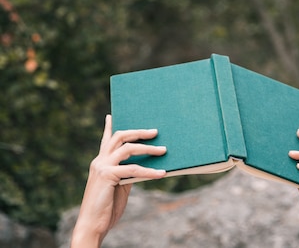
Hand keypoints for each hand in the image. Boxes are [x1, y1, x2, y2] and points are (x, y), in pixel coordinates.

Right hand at [71, 115, 166, 247]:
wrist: (92, 226)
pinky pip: (133, 169)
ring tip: (163, 150)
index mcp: (100, 162)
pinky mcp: (107, 175)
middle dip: (139, 132)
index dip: (109, 127)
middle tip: (155, 132)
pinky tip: (161, 173)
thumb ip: (126, 173)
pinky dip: (149, 171)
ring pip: (128, 148)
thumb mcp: (118, 186)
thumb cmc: (106, 208)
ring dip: (148, 148)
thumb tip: (142, 165)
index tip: (111, 115)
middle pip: (120, 137)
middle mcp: (99, 160)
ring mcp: (102, 166)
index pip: (106, 139)